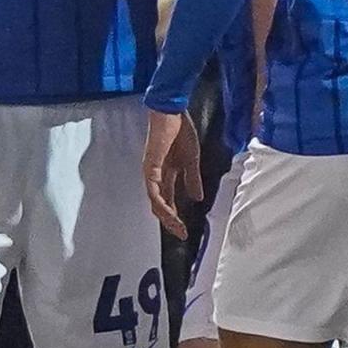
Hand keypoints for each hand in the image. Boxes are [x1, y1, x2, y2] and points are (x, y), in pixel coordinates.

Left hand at [141, 108, 201, 238]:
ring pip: (155, 201)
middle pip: (159, 206)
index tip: (185, 231)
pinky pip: (153, 190)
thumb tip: (197, 198)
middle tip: (181, 234)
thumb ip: (192, 179)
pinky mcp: (150, 166)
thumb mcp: (191, 160)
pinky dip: (160, 202)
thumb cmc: (180, 132)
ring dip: (166, 216)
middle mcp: (155, 177)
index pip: (168, 201)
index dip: (175, 217)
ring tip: (177, 227)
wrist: (172, 113)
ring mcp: (151, 173)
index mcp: (166, 175)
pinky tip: (169, 211)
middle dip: (170, 222)